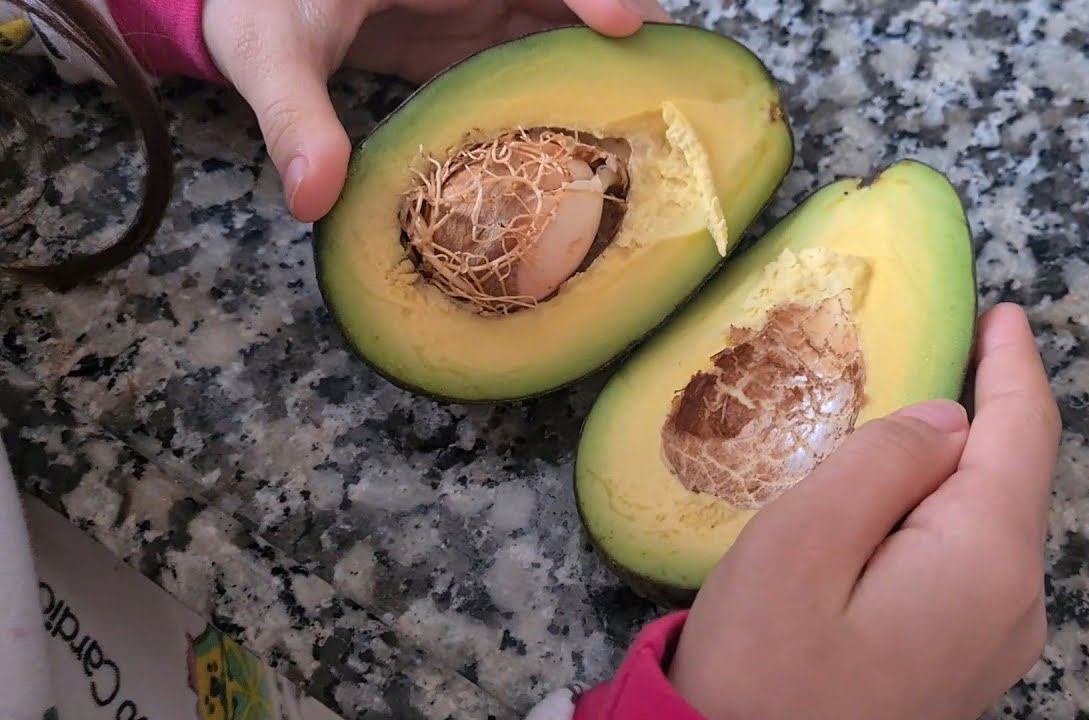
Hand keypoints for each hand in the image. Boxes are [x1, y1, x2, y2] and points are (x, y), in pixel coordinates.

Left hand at [201, 0, 668, 221]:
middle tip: (680, 68)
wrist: (245, 4)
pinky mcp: (470, 37)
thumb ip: (294, 117)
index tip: (626, 25)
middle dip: (623, 18)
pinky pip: (534, 52)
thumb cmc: (253, 5)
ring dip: (607, 55)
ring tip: (663, 100)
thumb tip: (314, 198)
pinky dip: (570, 80)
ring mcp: (474, 5)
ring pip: (559, 19)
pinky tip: (600, 123)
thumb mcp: (267, 53)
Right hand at [668, 303, 1061, 719]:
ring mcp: (996, 642)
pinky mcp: (964, 663)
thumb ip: (881, 463)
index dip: (1014, 366)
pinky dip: (945, 513)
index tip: (1005, 315)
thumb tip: (946, 419)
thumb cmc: (760, 668)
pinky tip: (903, 503)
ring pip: (990, 520)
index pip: (1022, 434)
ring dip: (957, 465)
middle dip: (984, 409)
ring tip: (909, 419)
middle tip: (942, 349)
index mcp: (986, 559)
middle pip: (1012, 478)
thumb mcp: (803, 541)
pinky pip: (972, 563)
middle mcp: (1015, 603)